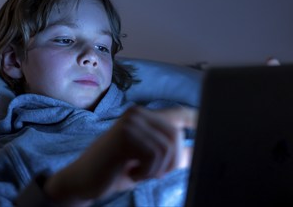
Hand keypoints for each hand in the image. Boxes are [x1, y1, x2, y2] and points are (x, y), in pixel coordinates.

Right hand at [44, 106, 196, 204]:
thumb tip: (195, 149)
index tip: (209, 122)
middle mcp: (138, 113)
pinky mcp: (124, 134)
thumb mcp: (149, 162)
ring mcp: (130, 121)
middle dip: (170, 162)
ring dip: (156, 169)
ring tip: (138, 171)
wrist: (83, 180)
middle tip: (151, 172)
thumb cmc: (116, 171)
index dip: (196, 117)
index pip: (178, 113)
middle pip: (176, 135)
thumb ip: (170, 154)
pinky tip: (130, 171)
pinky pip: (153, 155)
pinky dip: (145, 171)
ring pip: (166, 147)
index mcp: (144, 117)